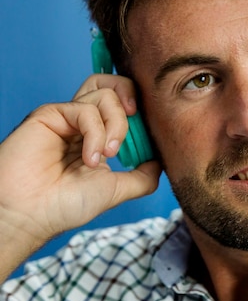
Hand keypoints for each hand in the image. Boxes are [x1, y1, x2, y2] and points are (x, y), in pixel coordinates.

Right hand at [0, 74, 160, 281]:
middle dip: (133, 99)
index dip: (142, 113)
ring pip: (105, 94)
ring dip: (116, 125)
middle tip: (133, 126)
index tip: (150, 135)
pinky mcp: (50, 114)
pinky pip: (85, 109)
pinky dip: (96, 133)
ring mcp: (66, 116)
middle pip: (114, 84)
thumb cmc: (66, 205)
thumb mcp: (117, 189)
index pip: (124, 104)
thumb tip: (162, 160)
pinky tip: (89, 159)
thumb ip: (143, 175)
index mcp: (97, 135)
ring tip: (108, 155)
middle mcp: (82, 122)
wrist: (31, 216)